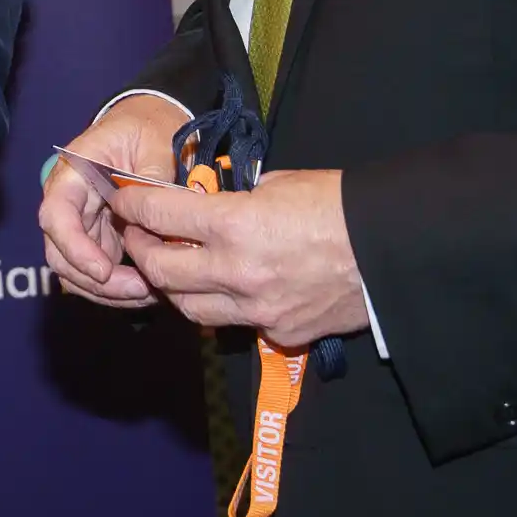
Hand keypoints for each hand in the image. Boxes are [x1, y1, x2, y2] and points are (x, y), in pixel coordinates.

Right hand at [37, 96, 184, 307]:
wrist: (148, 123)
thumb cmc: (148, 128)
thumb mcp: (156, 144)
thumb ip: (152, 181)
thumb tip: (155, 222)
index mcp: (74, 170)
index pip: (56, 215)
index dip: (75, 248)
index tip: (104, 270)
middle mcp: (68, 200)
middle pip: (60, 253)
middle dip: (95, 281)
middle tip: (139, 291)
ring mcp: (80, 222)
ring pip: (75, 270)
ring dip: (106, 291)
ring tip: (147, 293)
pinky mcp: (96, 237)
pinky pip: (95, 272)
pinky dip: (115, 287)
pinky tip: (146, 290)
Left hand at [110, 169, 365, 346]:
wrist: (391, 250)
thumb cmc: (338, 204)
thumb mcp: (278, 182)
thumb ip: (235, 197)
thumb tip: (207, 202)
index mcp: (235, 224)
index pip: (161, 215)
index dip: (135, 207)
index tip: (124, 201)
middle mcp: (237, 272)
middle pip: (163, 272)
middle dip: (142, 252)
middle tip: (140, 236)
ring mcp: (257, 310)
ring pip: (191, 308)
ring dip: (174, 286)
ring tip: (173, 265)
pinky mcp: (280, 333)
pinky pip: (235, 323)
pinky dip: (223, 305)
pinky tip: (227, 287)